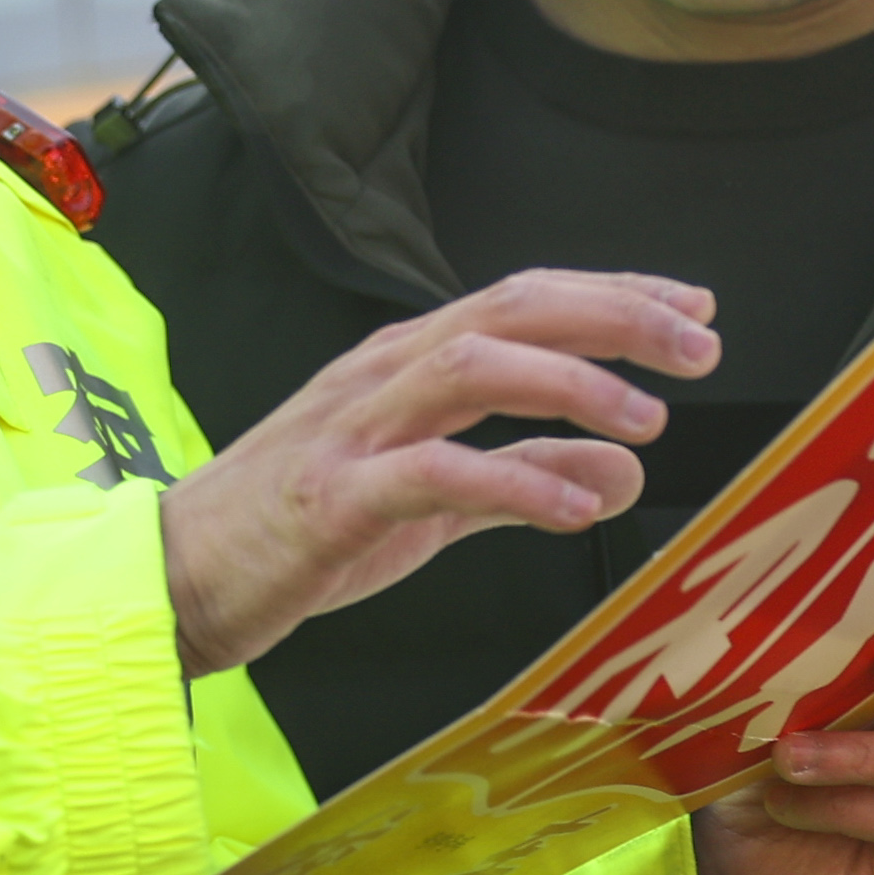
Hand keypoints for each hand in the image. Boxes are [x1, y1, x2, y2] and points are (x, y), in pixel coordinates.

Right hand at [158, 272, 721, 677]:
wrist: (173, 580)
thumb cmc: (297, 533)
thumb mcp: (434, 501)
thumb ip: (524, 475)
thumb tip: (623, 469)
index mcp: (405, 363)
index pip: (523, 300)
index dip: (614, 294)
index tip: (696, 310)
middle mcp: (382, 374)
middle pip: (510, 311)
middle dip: (614, 316)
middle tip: (700, 346)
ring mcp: (352, 431)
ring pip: (472, 367)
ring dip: (571, 383)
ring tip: (648, 420)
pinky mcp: (332, 500)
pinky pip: (434, 475)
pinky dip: (514, 484)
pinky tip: (577, 510)